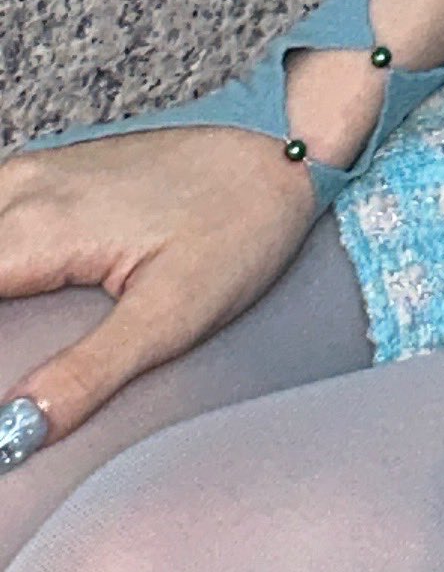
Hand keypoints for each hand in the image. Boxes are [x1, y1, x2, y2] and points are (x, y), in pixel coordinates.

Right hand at [0, 125, 324, 448]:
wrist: (287, 138)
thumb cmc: (242, 221)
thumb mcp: (173, 313)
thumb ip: (87, 373)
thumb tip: (14, 433)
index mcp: (38, 228)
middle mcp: (23, 188)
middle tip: (6, 378)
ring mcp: (35, 171)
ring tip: (11, 347)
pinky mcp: (53, 170)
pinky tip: (15, 294)